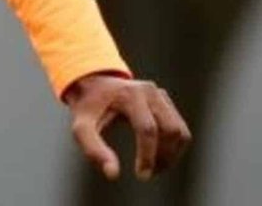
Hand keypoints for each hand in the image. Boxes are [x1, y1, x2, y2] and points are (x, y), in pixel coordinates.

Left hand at [65, 73, 191, 181]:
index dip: (147, 155)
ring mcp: (160, 95)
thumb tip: (113, 174)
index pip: (148, 129)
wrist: (92, 85)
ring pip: (179, 130)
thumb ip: (93, 149)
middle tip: (148, 174)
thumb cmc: (87, 108)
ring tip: (154, 167)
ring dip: (172, 154)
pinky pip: (179, 127)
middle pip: (170, 130)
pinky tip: (157, 156)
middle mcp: (149, 91)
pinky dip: (173, 146)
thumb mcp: (82, 126)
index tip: (141, 176)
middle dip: (163, 156)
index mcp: (129, 95)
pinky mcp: (165, 101)